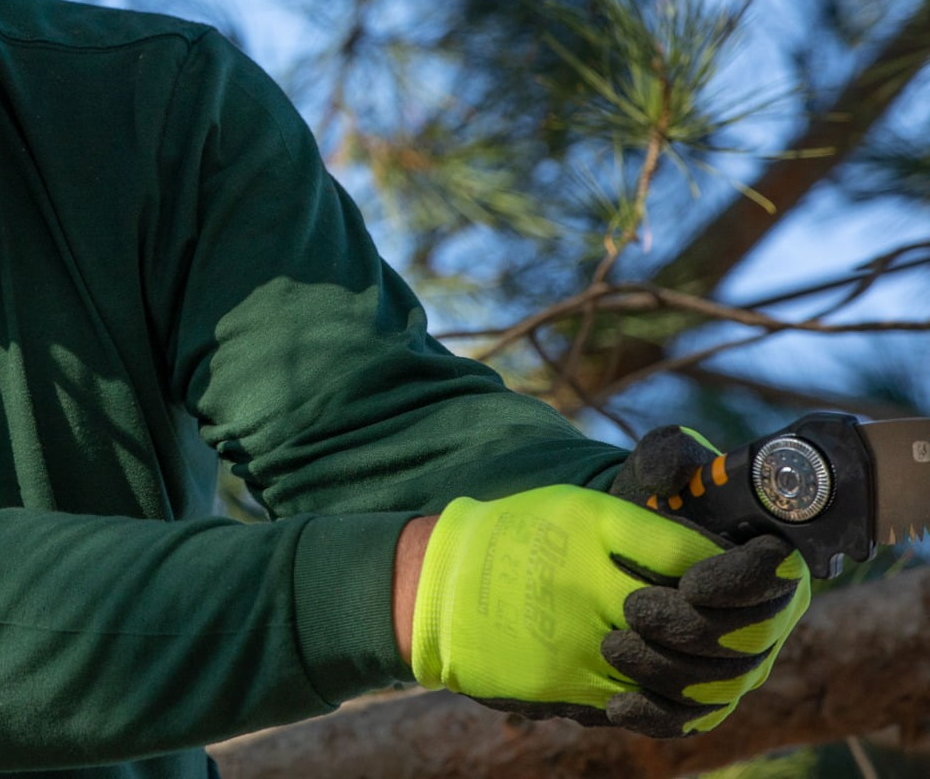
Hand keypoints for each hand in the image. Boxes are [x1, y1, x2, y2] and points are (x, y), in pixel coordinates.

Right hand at [410, 481, 805, 737]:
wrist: (436, 588)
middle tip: (761, 616)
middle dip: (737, 621)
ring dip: (708, 664)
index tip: (776, 562)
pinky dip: (669, 697)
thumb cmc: (514, 537)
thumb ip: (645, 517)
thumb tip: (712, 537)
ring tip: (720, 652)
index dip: (744, 566)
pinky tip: (677, 682)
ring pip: (676, 669)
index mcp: (594, 528)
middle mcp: (591, 584)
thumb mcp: (577, 508)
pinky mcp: (568, 685)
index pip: (695, 555)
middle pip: (695, 618)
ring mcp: (580, 640)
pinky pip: (642, 702)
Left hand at [604, 425, 813, 734]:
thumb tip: (671, 468)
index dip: (740, 584)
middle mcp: (770, 620)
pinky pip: (693, 721)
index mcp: (775, 563)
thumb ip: (668, 455)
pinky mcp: (707, 697)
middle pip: (748, 643)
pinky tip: (617, 706)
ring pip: (719, 687)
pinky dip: (658, 717)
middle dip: (691, 630)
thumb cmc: (652, 504)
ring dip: (667, 673)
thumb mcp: (658, 468)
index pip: (778, 581)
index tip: (691, 581)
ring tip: (613, 645)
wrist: (620, 547)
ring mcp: (742, 664)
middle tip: (634, 610)